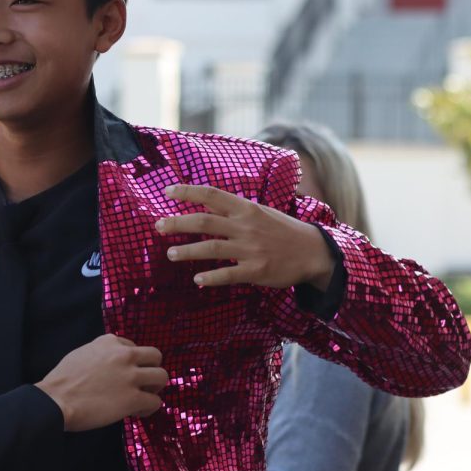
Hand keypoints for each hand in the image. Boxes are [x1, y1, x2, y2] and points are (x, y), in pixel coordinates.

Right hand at [35, 334, 166, 431]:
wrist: (57, 399)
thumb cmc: (62, 379)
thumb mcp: (82, 353)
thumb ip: (101, 354)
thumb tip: (109, 365)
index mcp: (109, 341)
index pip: (133, 347)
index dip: (131, 361)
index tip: (124, 373)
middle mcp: (124, 355)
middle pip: (155, 356)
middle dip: (151, 369)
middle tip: (141, 383)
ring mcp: (131, 376)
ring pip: (162, 377)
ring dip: (154, 388)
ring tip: (143, 398)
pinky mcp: (133, 398)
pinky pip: (155, 401)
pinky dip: (149, 408)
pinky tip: (136, 412)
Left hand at [155, 184, 333, 290]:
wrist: (313, 251)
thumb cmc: (282, 230)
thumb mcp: (261, 212)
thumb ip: (235, 210)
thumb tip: (206, 206)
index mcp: (246, 208)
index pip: (212, 195)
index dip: (188, 192)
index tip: (167, 190)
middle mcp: (246, 226)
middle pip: (205, 222)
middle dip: (178, 223)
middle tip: (158, 226)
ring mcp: (250, 249)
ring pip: (212, 248)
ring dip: (187, 251)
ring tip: (170, 254)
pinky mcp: (256, 271)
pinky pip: (228, 274)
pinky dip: (211, 277)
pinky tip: (197, 280)